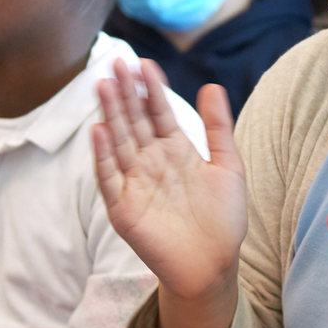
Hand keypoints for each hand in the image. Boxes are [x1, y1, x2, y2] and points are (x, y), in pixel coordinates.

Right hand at [92, 59, 246, 327]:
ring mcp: (134, 184)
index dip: (151, 89)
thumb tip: (211, 85)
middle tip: (116, 62)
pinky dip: (104, 156)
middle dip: (125, 93)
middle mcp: (150, 163)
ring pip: (119, 142)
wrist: (214, 264)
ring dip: (110, 115)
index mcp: (175, 151)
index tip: (145, 63)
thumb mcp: (228, 166)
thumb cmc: (223, 219)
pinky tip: (99, 131)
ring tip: (104, 84)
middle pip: (134, 122)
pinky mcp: (123, 209)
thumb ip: (218, 128)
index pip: (159, 113)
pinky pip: (110, 179)